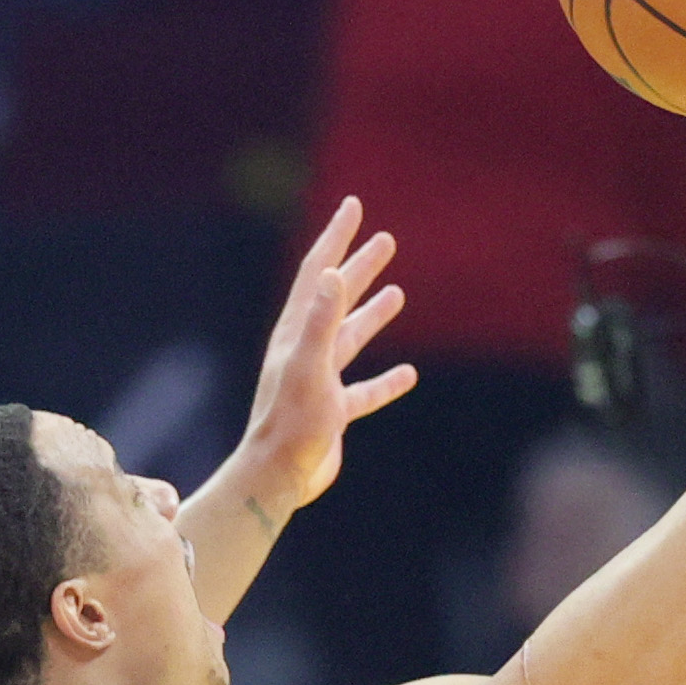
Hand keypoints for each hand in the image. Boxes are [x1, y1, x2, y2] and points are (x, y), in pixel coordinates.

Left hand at [242, 196, 417, 512]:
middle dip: (359, 267)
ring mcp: (320, 381)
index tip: (353, 207)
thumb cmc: (291, 423)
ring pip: (350, 338)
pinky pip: (365, 390)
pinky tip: (407, 375)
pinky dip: (386, 380)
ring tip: (396, 293)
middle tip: (385, 241)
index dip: (336, 238)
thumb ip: (320, 320)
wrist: (278, 477)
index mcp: (296, 333)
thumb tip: (330, 274)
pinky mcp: (333, 411)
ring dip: (372, 314)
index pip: (318, 273)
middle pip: (336, 297)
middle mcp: (305, 350)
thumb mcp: (309, 365)